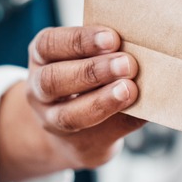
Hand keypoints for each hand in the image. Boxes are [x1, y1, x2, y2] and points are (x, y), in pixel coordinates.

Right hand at [0, 26, 144, 181]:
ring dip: (102, 101)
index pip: (49, 44)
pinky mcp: (78, 144)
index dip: (80, 40)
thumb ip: (106, 51)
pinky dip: (122, 121)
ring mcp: (53, 120)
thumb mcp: (84, 55)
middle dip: (92, 71)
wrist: (77, 127)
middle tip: (127, 64)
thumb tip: (141, 46)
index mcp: (41, 55)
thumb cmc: (86, 75)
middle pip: (53, 80)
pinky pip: (99, 136)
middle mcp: (39, 88)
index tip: (112, 38)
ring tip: (129, 89)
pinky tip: (140, 110)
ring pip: (69, 115)